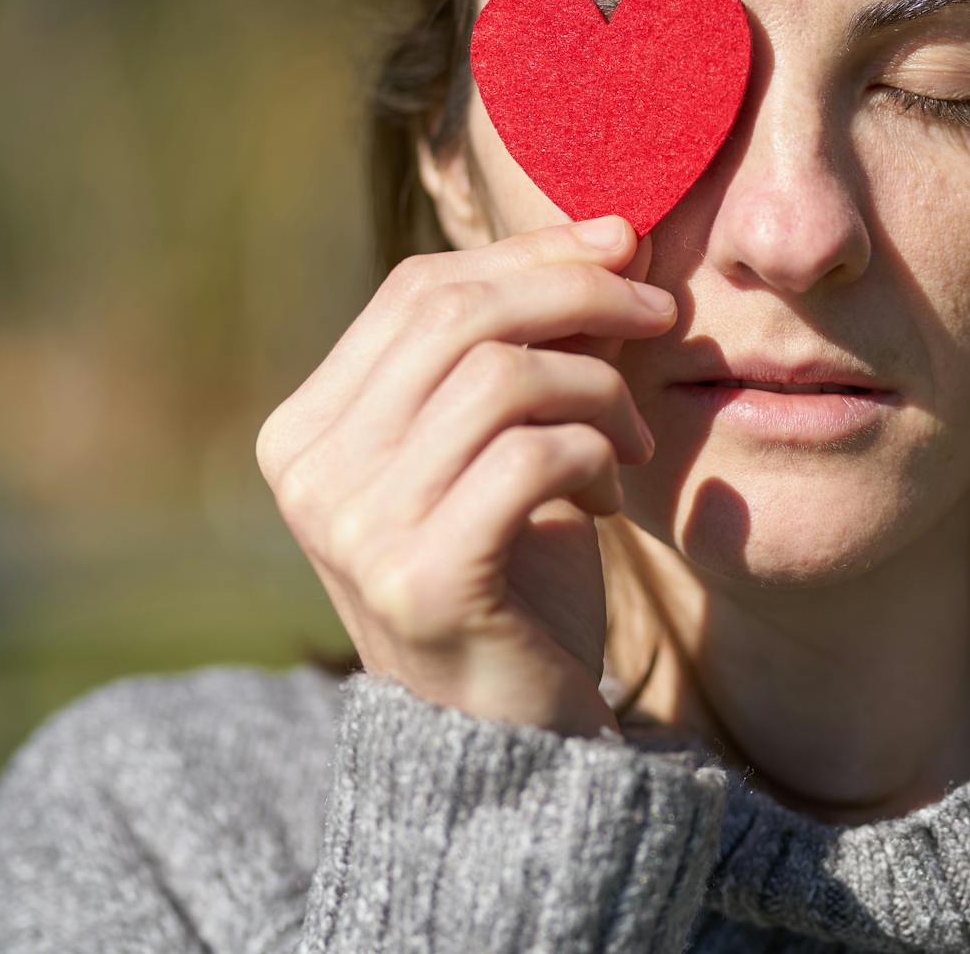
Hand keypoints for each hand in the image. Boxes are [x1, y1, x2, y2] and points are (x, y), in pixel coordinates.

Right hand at [254, 216, 672, 738]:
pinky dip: (593, 457)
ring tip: (633, 437)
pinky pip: (530, 457)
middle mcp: (310, 472)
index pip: (418, 290)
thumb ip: (525, 348)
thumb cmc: (516, 576)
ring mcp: (355, 529)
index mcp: (309, 428)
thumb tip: (616, 230)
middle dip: (579, 293)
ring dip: (599, 389)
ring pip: (501, 378)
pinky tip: (609, 499)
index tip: (625, 245)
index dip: (531, 253)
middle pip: (456, 316)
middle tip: (660, 313)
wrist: (513, 740)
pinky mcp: (421, 579)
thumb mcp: (504, 445)